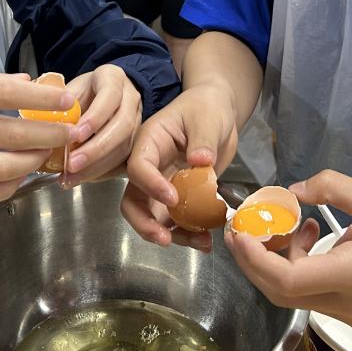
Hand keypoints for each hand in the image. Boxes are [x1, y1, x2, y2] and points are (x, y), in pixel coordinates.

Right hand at [0, 68, 73, 206]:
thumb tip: (24, 86)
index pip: (1, 92)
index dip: (41, 99)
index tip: (67, 99)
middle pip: (7, 135)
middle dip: (47, 135)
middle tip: (69, 132)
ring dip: (31, 163)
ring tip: (46, 154)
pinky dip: (4, 189)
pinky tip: (17, 178)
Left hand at [62, 64, 142, 185]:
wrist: (106, 91)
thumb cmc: (86, 90)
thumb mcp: (72, 87)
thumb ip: (62, 103)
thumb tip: (45, 125)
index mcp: (114, 79)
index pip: (109, 97)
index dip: (95, 117)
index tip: (76, 134)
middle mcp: (131, 99)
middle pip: (122, 126)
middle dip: (96, 148)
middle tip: (72, 164)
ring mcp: (137, 121)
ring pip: (124, 146)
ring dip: (97, 166)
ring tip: (72, 177)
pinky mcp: (135, 141)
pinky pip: (122, 160)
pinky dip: (101, 172)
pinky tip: (81, 178)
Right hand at [121, 84, 238, 251]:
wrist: (217, 114)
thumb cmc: (206, 108)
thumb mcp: (207, 118)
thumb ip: (203, 139)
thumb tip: (200, 161)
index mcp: (149, 143)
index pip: (139, 167)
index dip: (150, 185)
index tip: (173, 198)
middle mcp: (150, 168)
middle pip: (134, 200)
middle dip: (145, 223)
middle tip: (165, 238)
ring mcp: (163, 184)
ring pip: (154, 217)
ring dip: (173, 235)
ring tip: (200, 242)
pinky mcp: (179, 197)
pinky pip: (177, 221)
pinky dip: (189, 234)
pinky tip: (206, 239)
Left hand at [226, 170, 351, 333]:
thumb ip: (328, 188)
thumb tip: (292, 191)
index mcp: (351, 276)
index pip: (284, 281)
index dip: (254, 258)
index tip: (240, 231)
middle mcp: (349, 307)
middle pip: (283, 294)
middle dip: (259, 261)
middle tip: (252, 228)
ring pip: (302, 297)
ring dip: (289, 263)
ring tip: (304, 226)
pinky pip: (323, 300)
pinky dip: (310, 274)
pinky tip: (328, 244)